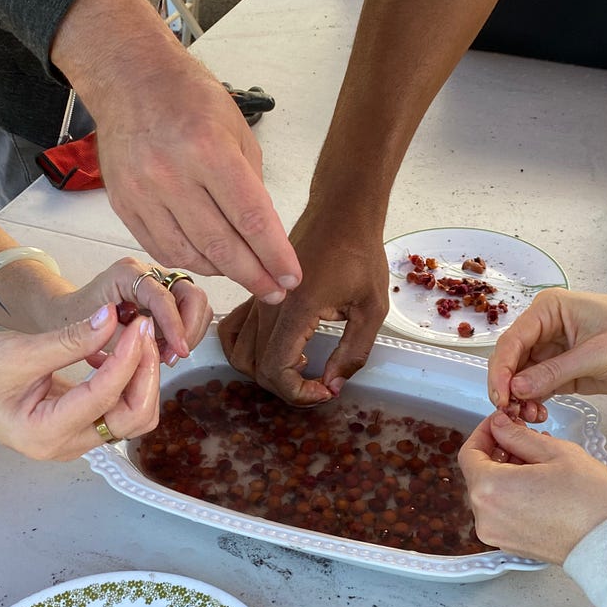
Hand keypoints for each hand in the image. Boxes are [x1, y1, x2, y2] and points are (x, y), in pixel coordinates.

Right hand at [0, 306, 160, 459]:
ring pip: (131, 418)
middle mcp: (66, 446)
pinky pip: (117, 410)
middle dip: (143, 374)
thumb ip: (70, 340)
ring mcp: (75, 441)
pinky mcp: (79, 428)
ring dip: (140, 379)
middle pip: (131, 419)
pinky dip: (127, 383)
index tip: (138, 326)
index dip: (128, 359)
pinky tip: (117, 353)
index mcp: (46, 433)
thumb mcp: (20, 352)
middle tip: (142, 332)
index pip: (104, 397)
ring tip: (135, 340)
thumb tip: (111, 318)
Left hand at [53, 257, 210, 365]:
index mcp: (127, 274)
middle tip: (176, 354)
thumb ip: (122, 340)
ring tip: (169, 354)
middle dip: (189, 327)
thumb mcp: (91, 334)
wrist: (68, 313)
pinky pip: (189, 311)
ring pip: (196, 302)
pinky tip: (168, 348)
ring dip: (190, 331)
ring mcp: (159, 283)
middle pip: (191, 293)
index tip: (179, 349)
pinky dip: (185, 332)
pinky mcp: (165, 296)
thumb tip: (150, 340)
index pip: (163, 296)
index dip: (175, 324)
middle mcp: (148, 273)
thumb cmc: (75, 318)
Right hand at [89, 49, 300, 304]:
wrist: (129, 78)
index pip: (251, 218)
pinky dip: (189, 262)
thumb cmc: (188, 98)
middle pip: (221, 246)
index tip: (291, 277)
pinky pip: (161, 250)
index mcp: (208, 149)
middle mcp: (171, 174)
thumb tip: (265, 236)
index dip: (274, 255)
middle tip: (275, 291)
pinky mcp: (123, 204)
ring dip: (222, 273)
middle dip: (254, 276)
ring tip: (244, 273)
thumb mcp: (237, 129)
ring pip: (189, 256)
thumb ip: (253, 184)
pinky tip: (209, 262)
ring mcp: (142, 192)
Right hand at [217, 210, 390, 405]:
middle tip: (321, 384)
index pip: (276, 370)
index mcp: (296, 308)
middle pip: (257, 368)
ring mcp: (256, 298)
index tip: (326, 390)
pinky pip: (233, 331)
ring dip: (267, 373)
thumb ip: (353, 352)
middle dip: (289, 388)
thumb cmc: (360, 254)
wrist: (341, 212)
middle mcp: (268, 304)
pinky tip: (279, 350)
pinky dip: (247, 351)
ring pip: (239, 354)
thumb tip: (332, 386)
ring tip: (300, 368)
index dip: (299, 393)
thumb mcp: (372, 308)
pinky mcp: (254, 292)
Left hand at [459, 410, 606, 563]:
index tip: (499, 424)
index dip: (483, 433)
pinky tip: (538, 486)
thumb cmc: (590, 500)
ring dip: (506, 473)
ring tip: (538, 463)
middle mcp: (485, 516)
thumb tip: (499, 426)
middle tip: (525, 439)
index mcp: (491, 489)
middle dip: (498, 452)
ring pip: (491, 493)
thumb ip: (519, 436)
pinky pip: (501, 512)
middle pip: (479, 474)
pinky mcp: (509, 545)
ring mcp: (496, 534)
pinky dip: (512, 495)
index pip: (469, 453)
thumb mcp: (555, 452)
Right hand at [488, 290, 606, 410]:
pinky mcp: (559, 371)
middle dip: (506, 387)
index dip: (501, 370)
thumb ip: (555, 372)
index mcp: (549, 310)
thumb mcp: (597, 354)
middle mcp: (544, 328)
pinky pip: (535, 388)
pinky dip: (531, 402)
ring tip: (529, 416)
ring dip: (518, 398)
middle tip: (509, 412)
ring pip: (519, 377)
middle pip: (510, 359)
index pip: (513, 340)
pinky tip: (537, 414)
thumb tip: (517, 389)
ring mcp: (550, 350)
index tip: (500, 396)